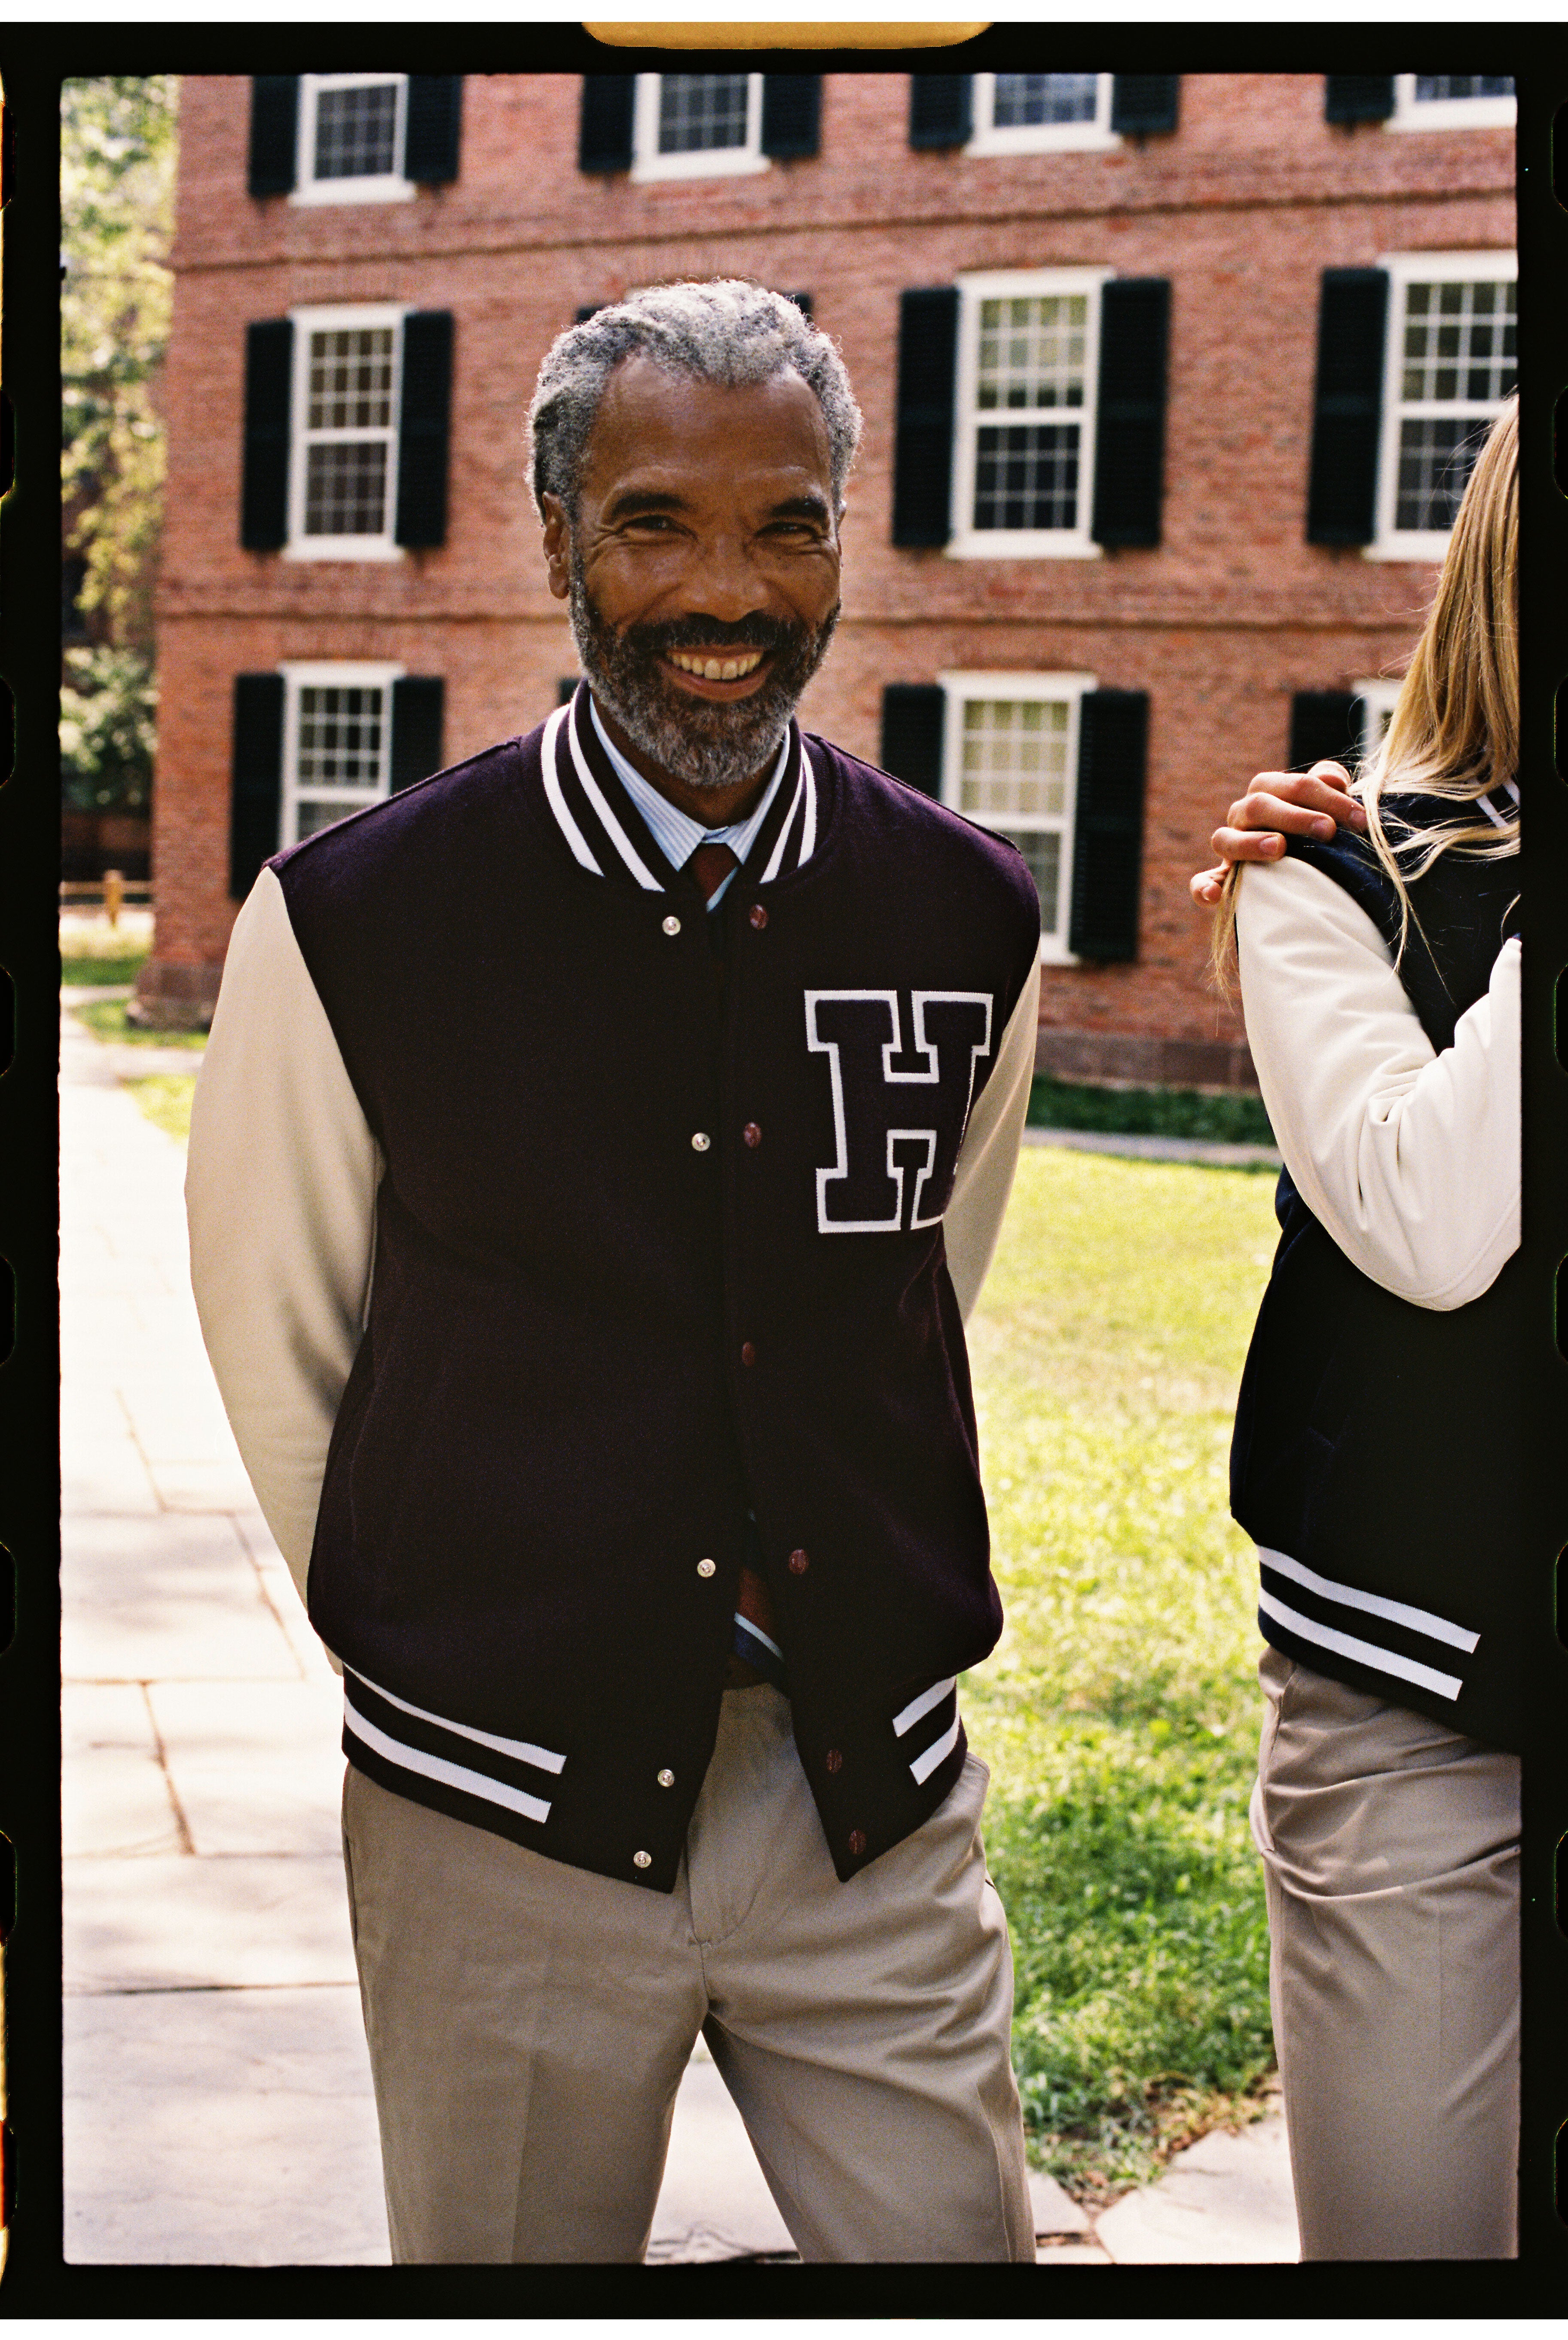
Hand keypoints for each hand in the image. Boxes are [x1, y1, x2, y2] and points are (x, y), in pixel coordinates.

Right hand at [1189, 762, 1367, 906]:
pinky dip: (1204, 887)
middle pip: (1259, 806)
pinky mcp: (1220, 878)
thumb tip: (1334, 779)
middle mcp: (1243, 815)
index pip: (1296, 785)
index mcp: (1268, 792)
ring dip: (1250, 842)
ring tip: (1279, 848)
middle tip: (1328, 831)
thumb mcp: (1325, 806)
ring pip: (1225, 838)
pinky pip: (1202, 881)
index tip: (1360, 820)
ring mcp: (1229, 846)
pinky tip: (1215, 896)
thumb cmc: (1314, 832)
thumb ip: (1328, 786)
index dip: (1329, 798)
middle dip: (1296, 816)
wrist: (1297, 869)